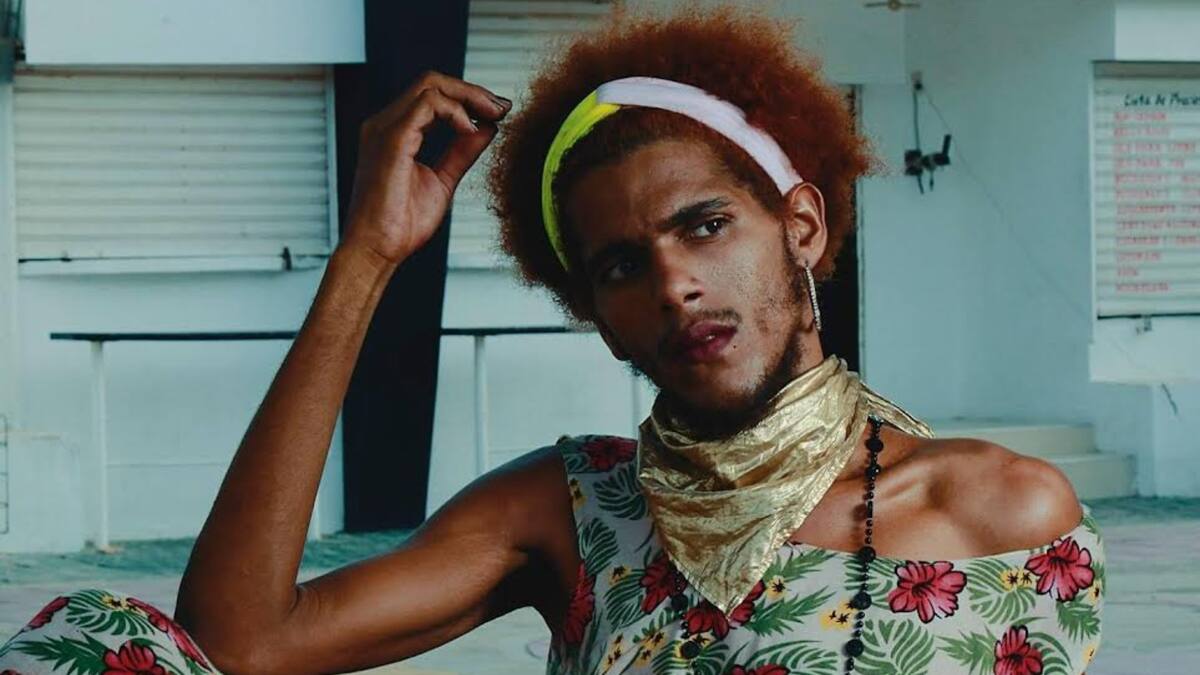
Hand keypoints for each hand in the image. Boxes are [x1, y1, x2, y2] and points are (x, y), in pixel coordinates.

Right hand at [340, 71, 511, 266]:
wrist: (378, 250)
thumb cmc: (400, 224)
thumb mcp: (442, 180)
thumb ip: (461, 152)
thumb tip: (486, 129)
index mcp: (395, 132)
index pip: (433, 95)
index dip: (469, 97)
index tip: (500, 112)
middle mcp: (385, 124)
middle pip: (432, 82)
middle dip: (473, 91)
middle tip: (503, 108)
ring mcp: (385, 129)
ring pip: (430, 86)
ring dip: (469, 96)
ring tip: (493, 115)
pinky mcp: (391, 139)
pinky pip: (427, 105)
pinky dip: (455, 112)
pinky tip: (470, 130)